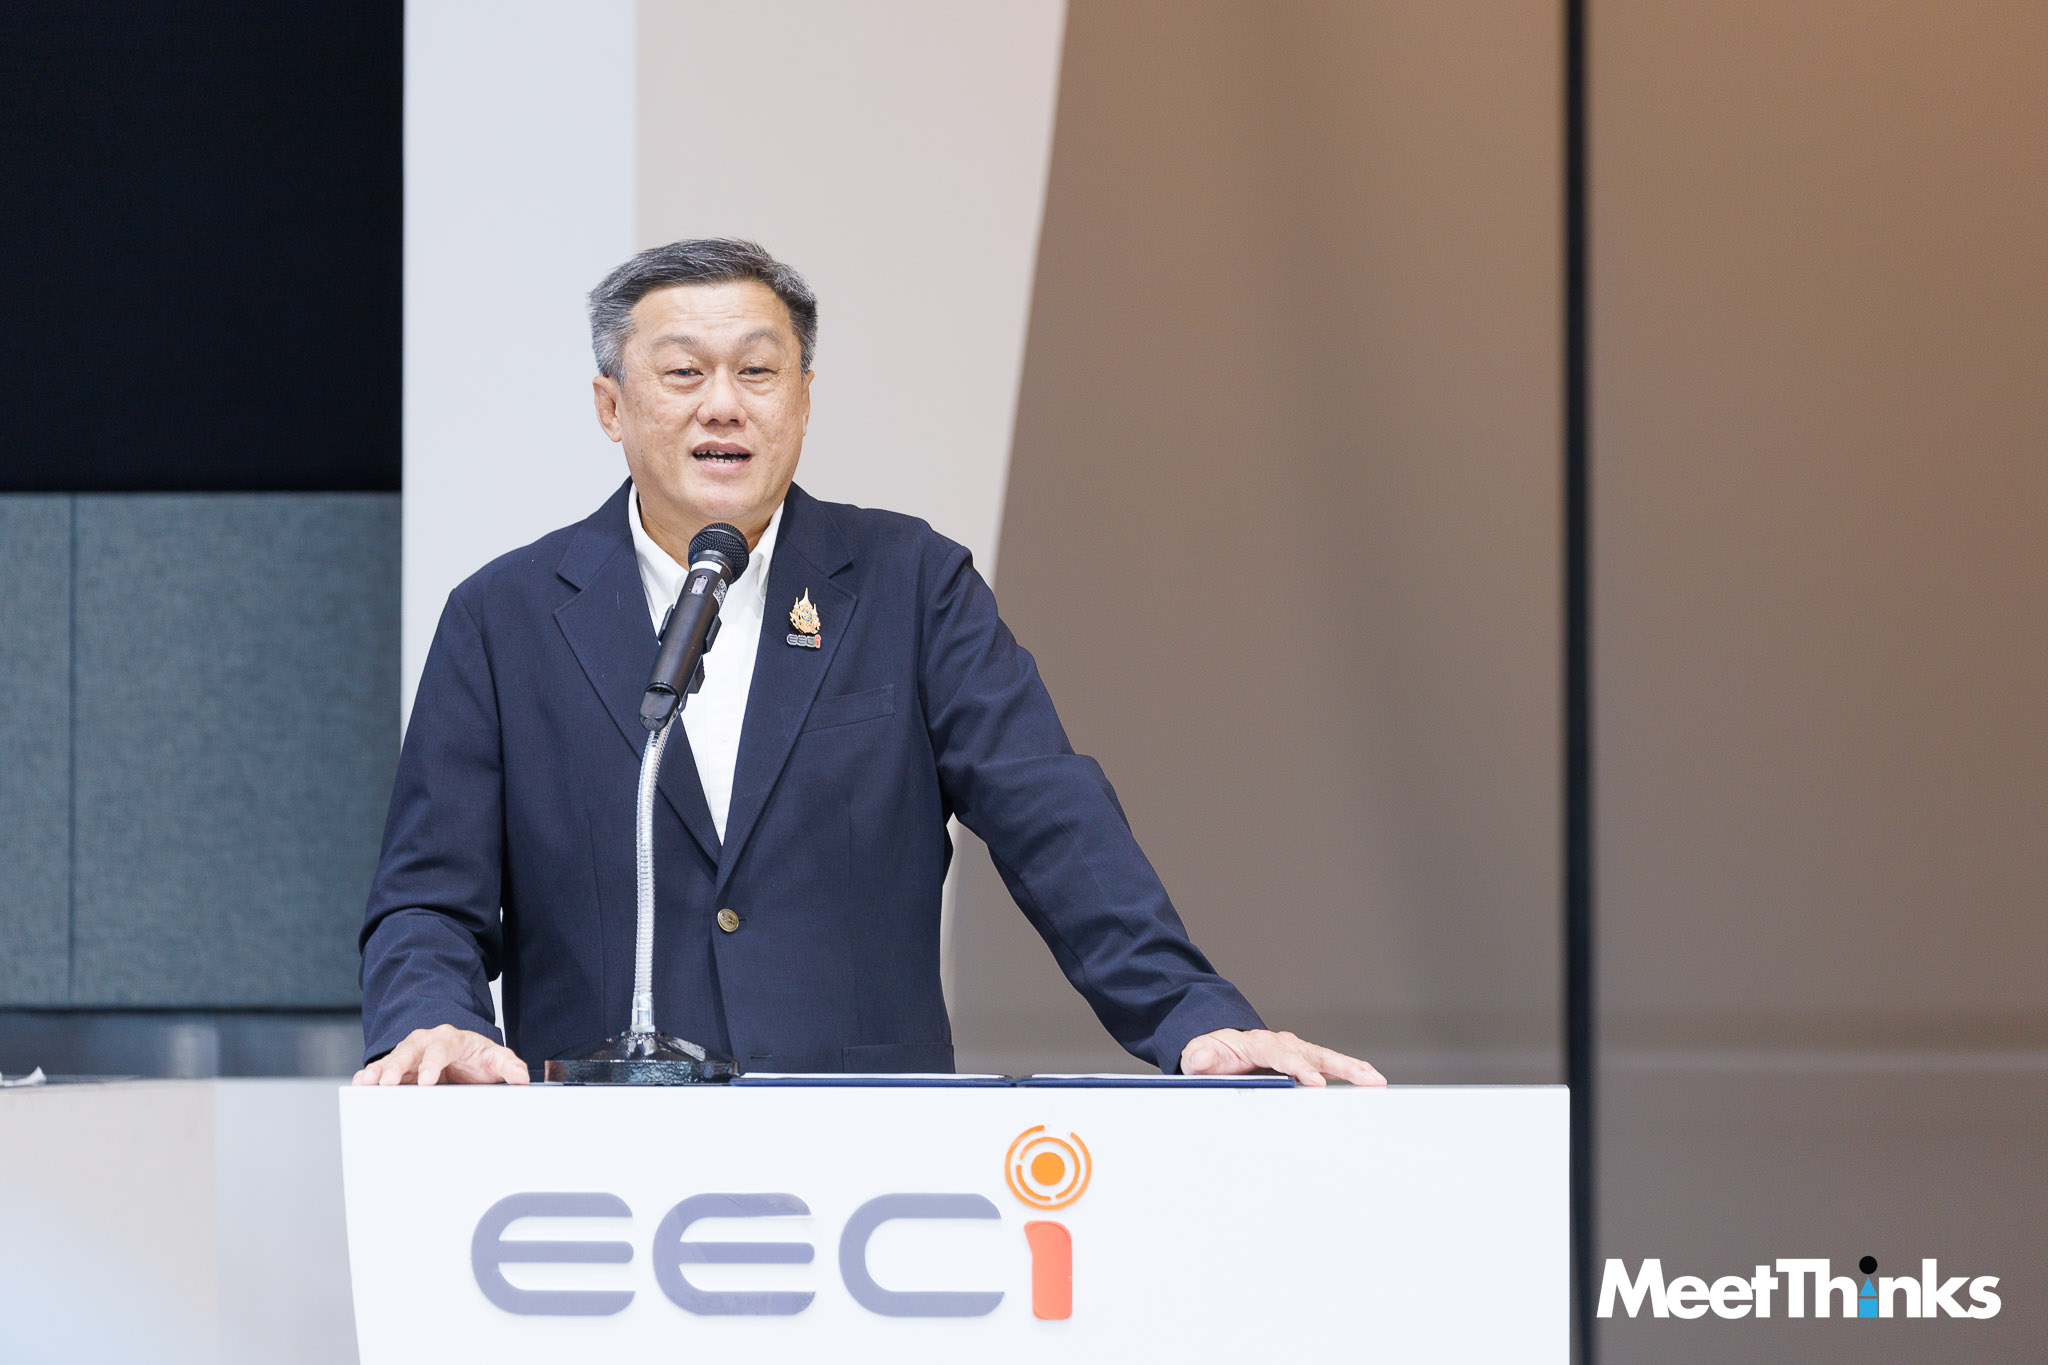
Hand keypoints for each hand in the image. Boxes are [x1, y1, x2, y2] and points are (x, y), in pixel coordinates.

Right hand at [351, 1024, 529, 1085]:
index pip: (440, 1048)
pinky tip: (360, 1085)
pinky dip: (369, 1076)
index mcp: (450, 1039)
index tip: (426, 1081)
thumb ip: (509, 1066)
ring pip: (390, 1059)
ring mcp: (409, 1053)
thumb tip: (522, 1078)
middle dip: (397, 1066)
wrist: (462, 1056)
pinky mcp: (397, 1067)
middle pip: (409, 1051)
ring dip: (377, 1071)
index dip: (432, 1064)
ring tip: (365, 1085)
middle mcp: (425, 1042)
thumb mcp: (495, 1059)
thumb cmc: (476, 1057)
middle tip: (387, 1084)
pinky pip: (379, 1069)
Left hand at [1180, 1028, 1385, 1086]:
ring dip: (1353, 1068)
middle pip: (1313, 1053)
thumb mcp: (1197, 1056)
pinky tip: (1369, 1081)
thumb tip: (1204, 1057)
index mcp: (1256, 1044)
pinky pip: (1328, 1065)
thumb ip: (1200, 1057)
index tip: (1316, 1082)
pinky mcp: (1301, 1061)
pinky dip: (1349, 1071)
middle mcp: (1280, 1044)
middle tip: (1366, 1078)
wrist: (1216, 1049)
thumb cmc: (1209, 1055)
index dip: (1299, 1068)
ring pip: (1326, 1058)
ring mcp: (1293, 1051)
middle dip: (1340, 1066)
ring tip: (1376, 1080)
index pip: (1281, 1055)